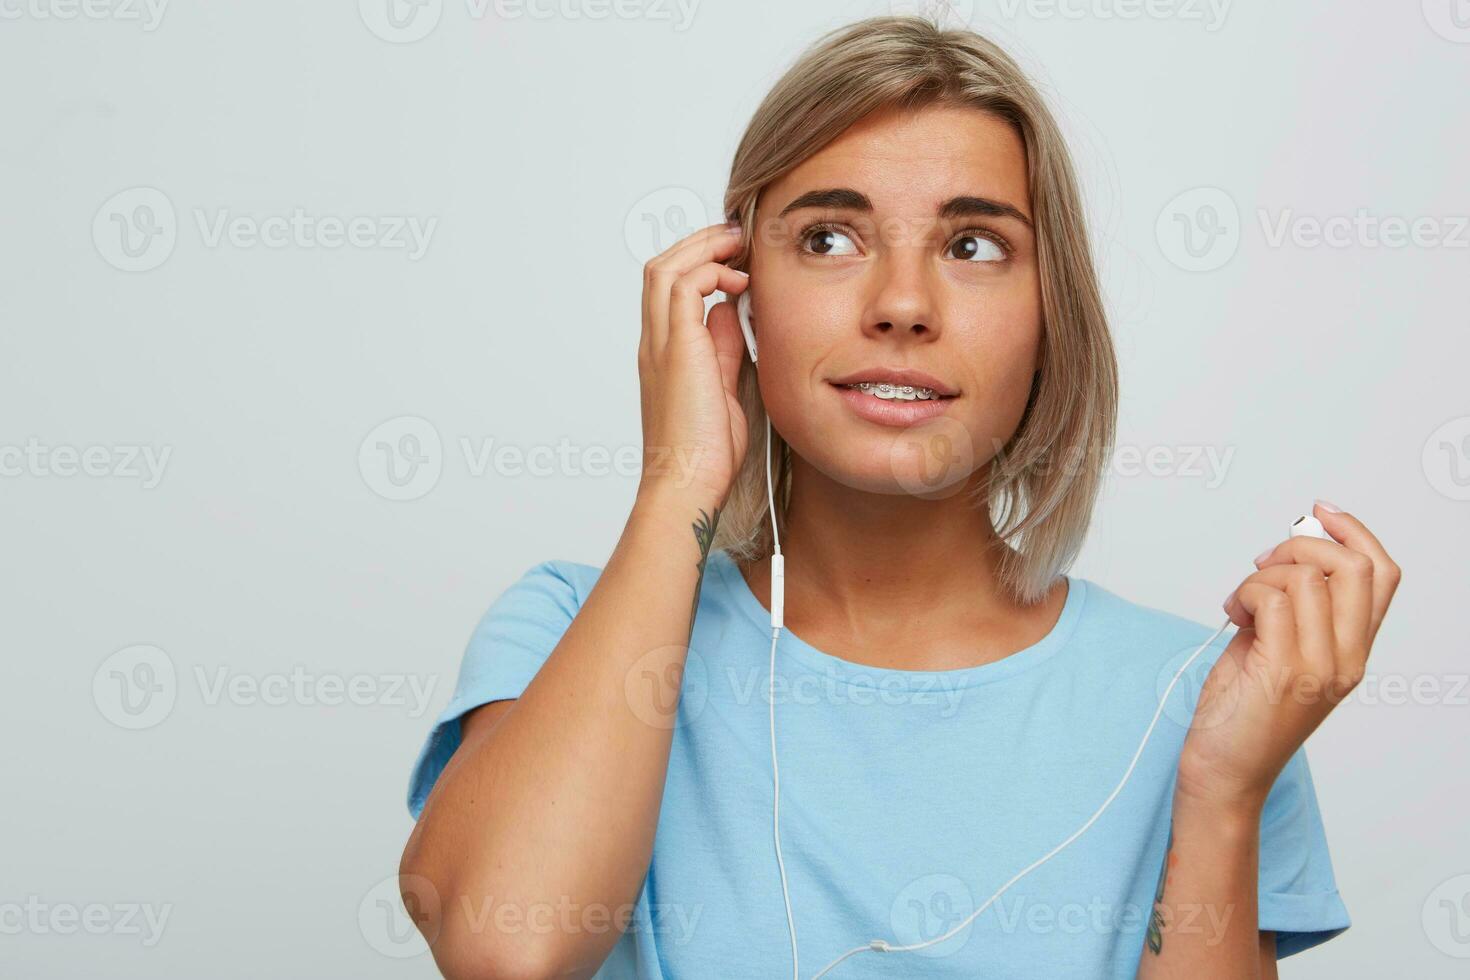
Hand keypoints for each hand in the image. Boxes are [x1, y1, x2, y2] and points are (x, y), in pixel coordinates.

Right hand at [636, 221, 751, 506]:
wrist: (687, 483)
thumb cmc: (705, 454)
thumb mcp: (723, 388)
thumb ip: (723, 348)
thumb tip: (731, 313)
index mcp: (664, 353)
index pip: (669, 288)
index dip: (698, 263)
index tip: (734, 259)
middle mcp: (654, 342)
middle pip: (660, 267)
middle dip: (698, 243)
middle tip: (736, 237)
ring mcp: (660, 344)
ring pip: (664, 267)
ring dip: (702, 248)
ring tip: (737, 247)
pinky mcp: (676, 348)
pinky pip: (683, 286)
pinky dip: (710, 272)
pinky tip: (738, 283)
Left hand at [1176, 501, 1401, 810]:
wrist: (1223, 772)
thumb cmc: (1242, 714)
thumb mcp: (1275, 648)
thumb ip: (1291, 607)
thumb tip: (1287, 556)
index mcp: (1352, 652)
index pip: (1382, 576)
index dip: (1355, 533)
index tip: (1320, 513)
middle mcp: (1346, 660)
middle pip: (1352, 567)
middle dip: (1300, 547)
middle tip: (1263, 565)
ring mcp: (1320, 667)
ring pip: (1303, 579)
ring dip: (1259, 577)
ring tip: (1240, 604)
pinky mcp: (1284, 671)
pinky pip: (1271, 599)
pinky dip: (1244, 593)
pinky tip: (1233, 615)